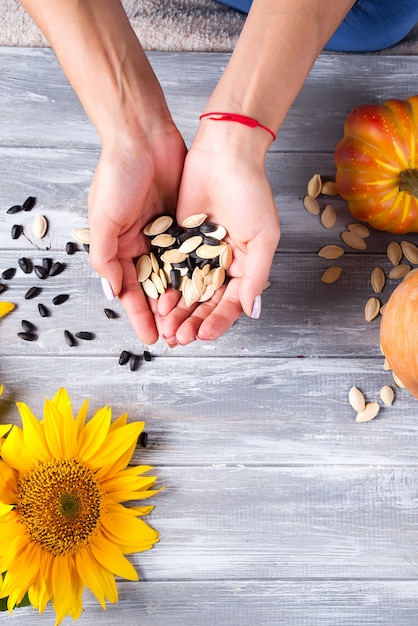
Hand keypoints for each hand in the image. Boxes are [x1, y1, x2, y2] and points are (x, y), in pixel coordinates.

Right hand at [88, 121, 186, 343]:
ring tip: (195, 321)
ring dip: (184, 299)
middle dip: (164, 314)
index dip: (140, 315)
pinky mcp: (186, 223)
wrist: (143, 135)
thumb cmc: (116, 175)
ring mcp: (166, 235)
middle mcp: (143, 245)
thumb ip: (105, 257)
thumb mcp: (103, 218)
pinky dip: (199, 273)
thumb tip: (111, 293)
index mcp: (119, 247)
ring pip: (177, 275)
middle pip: (155, 288)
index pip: (130, 290)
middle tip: (177, 337)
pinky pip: (194, 254)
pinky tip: (209, 291)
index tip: (150, 338)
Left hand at [156, 121, 279, 345]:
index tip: (205, 335)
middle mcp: (221, 264)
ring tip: (168, 329)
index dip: (218, 321)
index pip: (231, 302)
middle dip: (194, 321)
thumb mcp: (264, 237)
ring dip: (178, 311)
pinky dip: (165, 287)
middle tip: (180, 339)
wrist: (223, 155)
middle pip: (206, 302)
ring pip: (187, 291)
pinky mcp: (178, 240)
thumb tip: (252, 312)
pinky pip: (170, 270)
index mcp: (245, 266)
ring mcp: (199, 254)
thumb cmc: (251, 193)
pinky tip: (158, 303)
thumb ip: (256, 275)